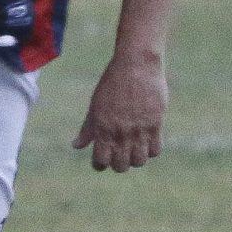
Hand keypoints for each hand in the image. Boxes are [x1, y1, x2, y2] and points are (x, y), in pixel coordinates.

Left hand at [72, 48, 167, 171]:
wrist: (136, 65)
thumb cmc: (112, 83)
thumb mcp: (95, 105)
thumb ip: (87, 129)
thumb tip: (76, 146)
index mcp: (102, 128)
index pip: (101, 161)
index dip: (100, 165)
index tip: (102, 161)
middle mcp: (120, 133)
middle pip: (121, 166)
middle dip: (118, 164)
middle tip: (118, 154)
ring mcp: (139, 130)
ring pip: (139, 161)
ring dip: (135, 159)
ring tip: (133, 149)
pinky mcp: (156, 124)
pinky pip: (155, 150)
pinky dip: (151, 150)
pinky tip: (146, 141)